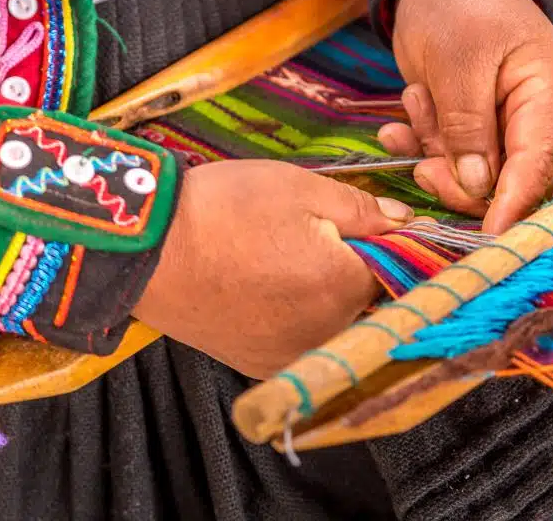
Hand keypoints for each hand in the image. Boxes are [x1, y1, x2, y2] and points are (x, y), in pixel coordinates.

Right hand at [133, 160, 412, 377]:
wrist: (145, 250)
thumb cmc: (223, 210)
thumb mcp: (301, 188)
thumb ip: (363, 210)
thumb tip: (407, 225)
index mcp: (345, 286)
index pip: (400, 270)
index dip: (395, 244)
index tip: (382, 227)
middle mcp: (327, 333)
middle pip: (371, 301)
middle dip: (361, 269)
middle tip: (322, 235)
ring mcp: (293, 355)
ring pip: (338, 323)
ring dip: (331, 296)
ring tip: (289, 258)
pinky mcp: (261, 365)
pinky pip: (304, 341)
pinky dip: (301, 316)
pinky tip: (273, 286)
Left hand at [379, 0, 552, 233]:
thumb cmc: (460, 5)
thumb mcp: (459, 60)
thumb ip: (468, 125)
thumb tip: (477, 186)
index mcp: (548, 97)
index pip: (538, 164)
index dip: (514, 204)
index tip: (488, 237)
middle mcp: (533, 119)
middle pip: (508, 182)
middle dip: (460, 181)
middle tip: (423, 167)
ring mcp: (502, 125)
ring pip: (471, 174)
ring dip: (435, 152)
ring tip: (416, 102)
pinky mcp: (470, 128)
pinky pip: (447, 158)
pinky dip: (420, 147)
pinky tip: (395, 130)